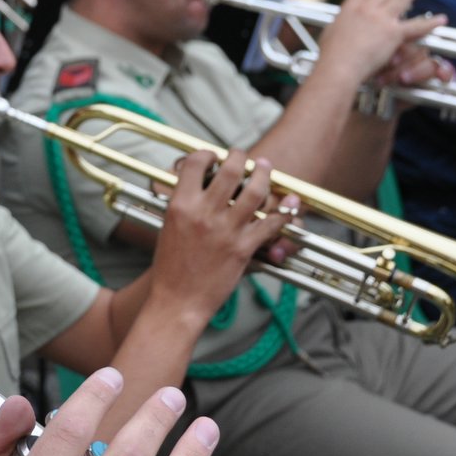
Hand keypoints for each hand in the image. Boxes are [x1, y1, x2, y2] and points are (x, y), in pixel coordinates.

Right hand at [151, 150, 290, 318]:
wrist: (177, 301)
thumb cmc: (170, 268)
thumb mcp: (168, 228)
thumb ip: (183, 204)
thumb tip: (194, 186)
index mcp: (180, 206)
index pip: (195, 163)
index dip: (207, 154)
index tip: (213, 157)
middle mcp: (204, 213)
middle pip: (230, 170)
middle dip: (240, 156)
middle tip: (244, 156)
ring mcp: (225, 230)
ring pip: (255, 191)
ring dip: (264, 174)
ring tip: (265, 167)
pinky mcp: (243, 248)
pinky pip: (270, 223)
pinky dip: (283, 212)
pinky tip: (287, 203)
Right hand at [318, 0, 445, 84]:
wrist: (339, 66)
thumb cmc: (330, 55)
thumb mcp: (328, 33)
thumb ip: (336, 25)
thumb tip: (336, 26)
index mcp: (350, 8)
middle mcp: (367, 9)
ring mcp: (381, 19)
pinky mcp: (393, 34)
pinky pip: (416, 27)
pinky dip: (430, 24)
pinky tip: (441, 19)